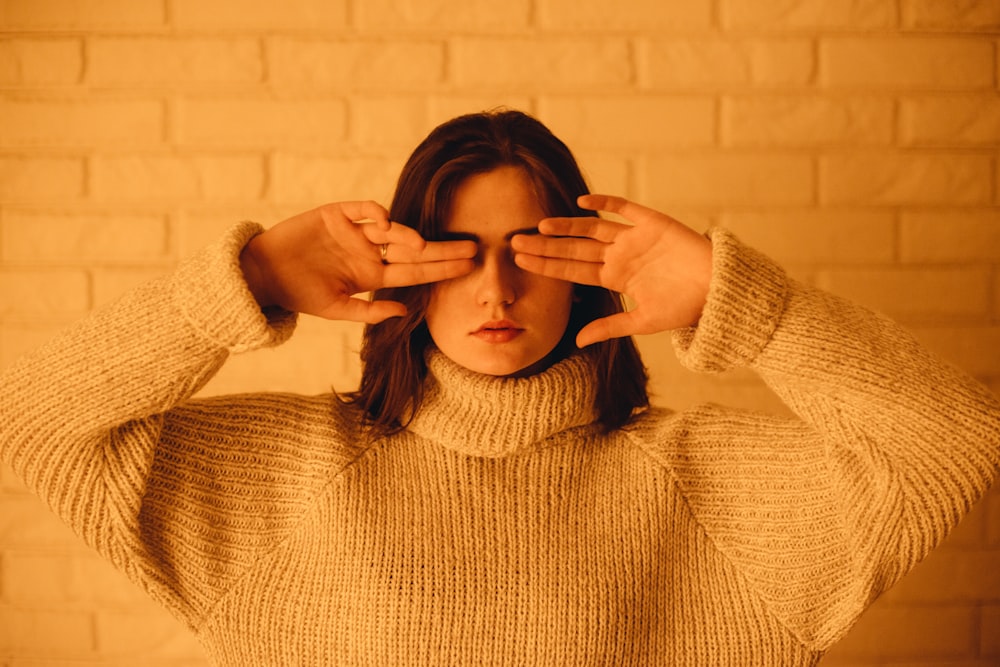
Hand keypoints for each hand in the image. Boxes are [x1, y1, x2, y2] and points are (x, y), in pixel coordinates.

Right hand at [240, 201, 475, 322]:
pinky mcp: (335, 214)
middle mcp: (368, 251)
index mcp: (372, 274)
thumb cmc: (298, 294)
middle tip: (472, 248)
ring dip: (408, 235)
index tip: (468, 267)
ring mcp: (354, 231)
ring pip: (391, 229)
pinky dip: (374, 211)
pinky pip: (362, 208)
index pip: (414, 272)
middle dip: (442, 250)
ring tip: (423, 245)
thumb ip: (369, 311)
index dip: (441, 269)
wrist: (262, 274)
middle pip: (412, 249)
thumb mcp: (335, 309)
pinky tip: (383, 221)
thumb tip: (404, 312)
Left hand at [511, 194, 712, 346]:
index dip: (548, 265)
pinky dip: (605, 204)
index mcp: (615, 277)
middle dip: (546, 246)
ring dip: (567, 226)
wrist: (719, 291)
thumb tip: (576, 341)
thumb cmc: (685, 307)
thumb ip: (609, 326)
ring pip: (593, 229)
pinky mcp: (652, 222)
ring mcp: (634, 238)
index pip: (573, 269)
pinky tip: (581, 202)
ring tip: (541, 226)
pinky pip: (624, 210)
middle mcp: (619, 255)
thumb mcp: (642, 321)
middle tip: (515, 242)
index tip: (521, 262)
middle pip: (575, 248)